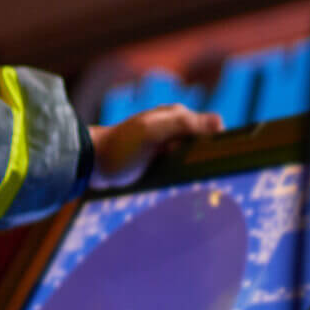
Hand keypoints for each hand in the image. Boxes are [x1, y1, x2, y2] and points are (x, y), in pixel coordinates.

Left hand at [88, 103, 223, 189]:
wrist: (89, 164)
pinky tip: (185, 192)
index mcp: (178, 116)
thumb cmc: (120, 147)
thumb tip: (220, 123)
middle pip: (205, 147)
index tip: (215, 164)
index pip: (214, 129)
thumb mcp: (151, 132)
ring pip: (195, 161)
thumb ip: (182, 124)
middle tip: (199, 178)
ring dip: (196, 173)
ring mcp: (168, 148)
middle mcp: (176, 130)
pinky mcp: (160, 165)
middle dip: (207, 162)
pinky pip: (181, 172)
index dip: (218, 146)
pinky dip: (185, 180)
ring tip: (192, 188)